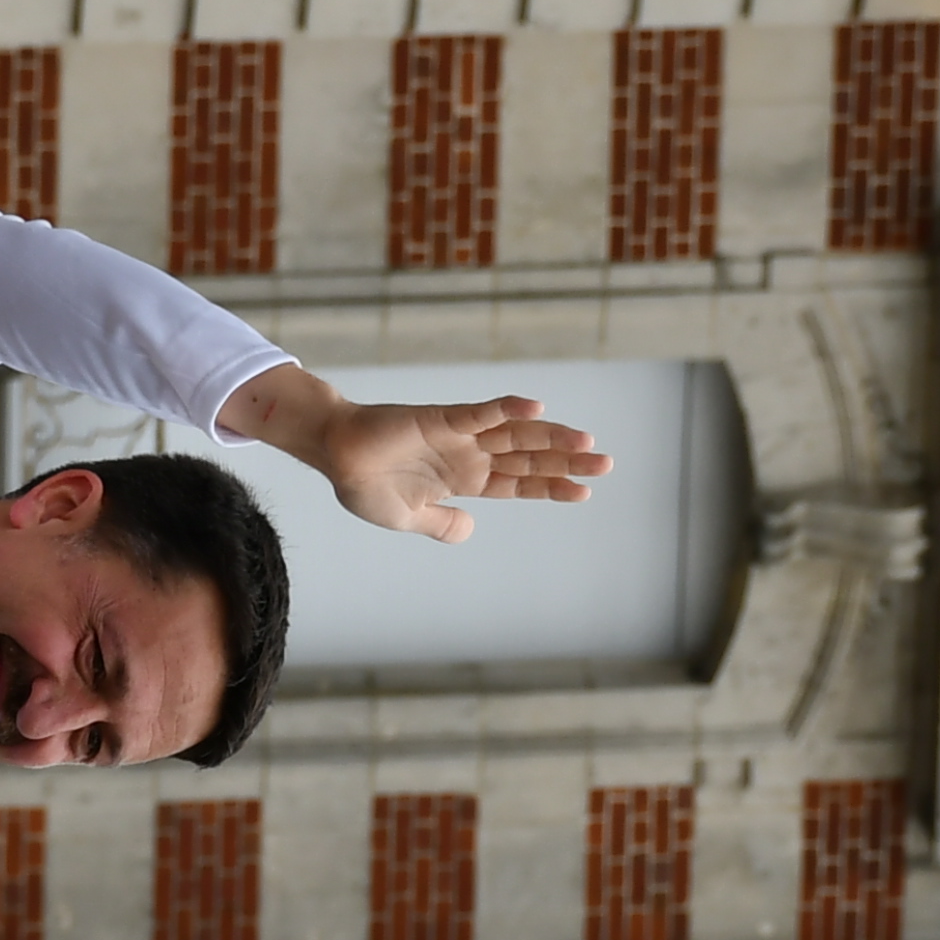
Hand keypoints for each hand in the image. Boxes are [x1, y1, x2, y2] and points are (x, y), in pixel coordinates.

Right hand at [218, 363, 611, 547]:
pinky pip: (479, 412)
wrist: (334, 456)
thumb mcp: (408, 518)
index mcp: (463, 480)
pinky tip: (536, 408)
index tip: (584, 492)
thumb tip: (471, 531)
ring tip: (586, 442)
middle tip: (606, 464)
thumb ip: (442, 524)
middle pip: (528, 457)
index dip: (550, 486)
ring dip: (551, 436)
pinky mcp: (441, 419)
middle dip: (566, 460)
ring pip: (515, 434)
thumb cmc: (365, 485)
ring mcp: (459, 436)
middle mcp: (469, 455)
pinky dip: (506, 408)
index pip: (518, 483)